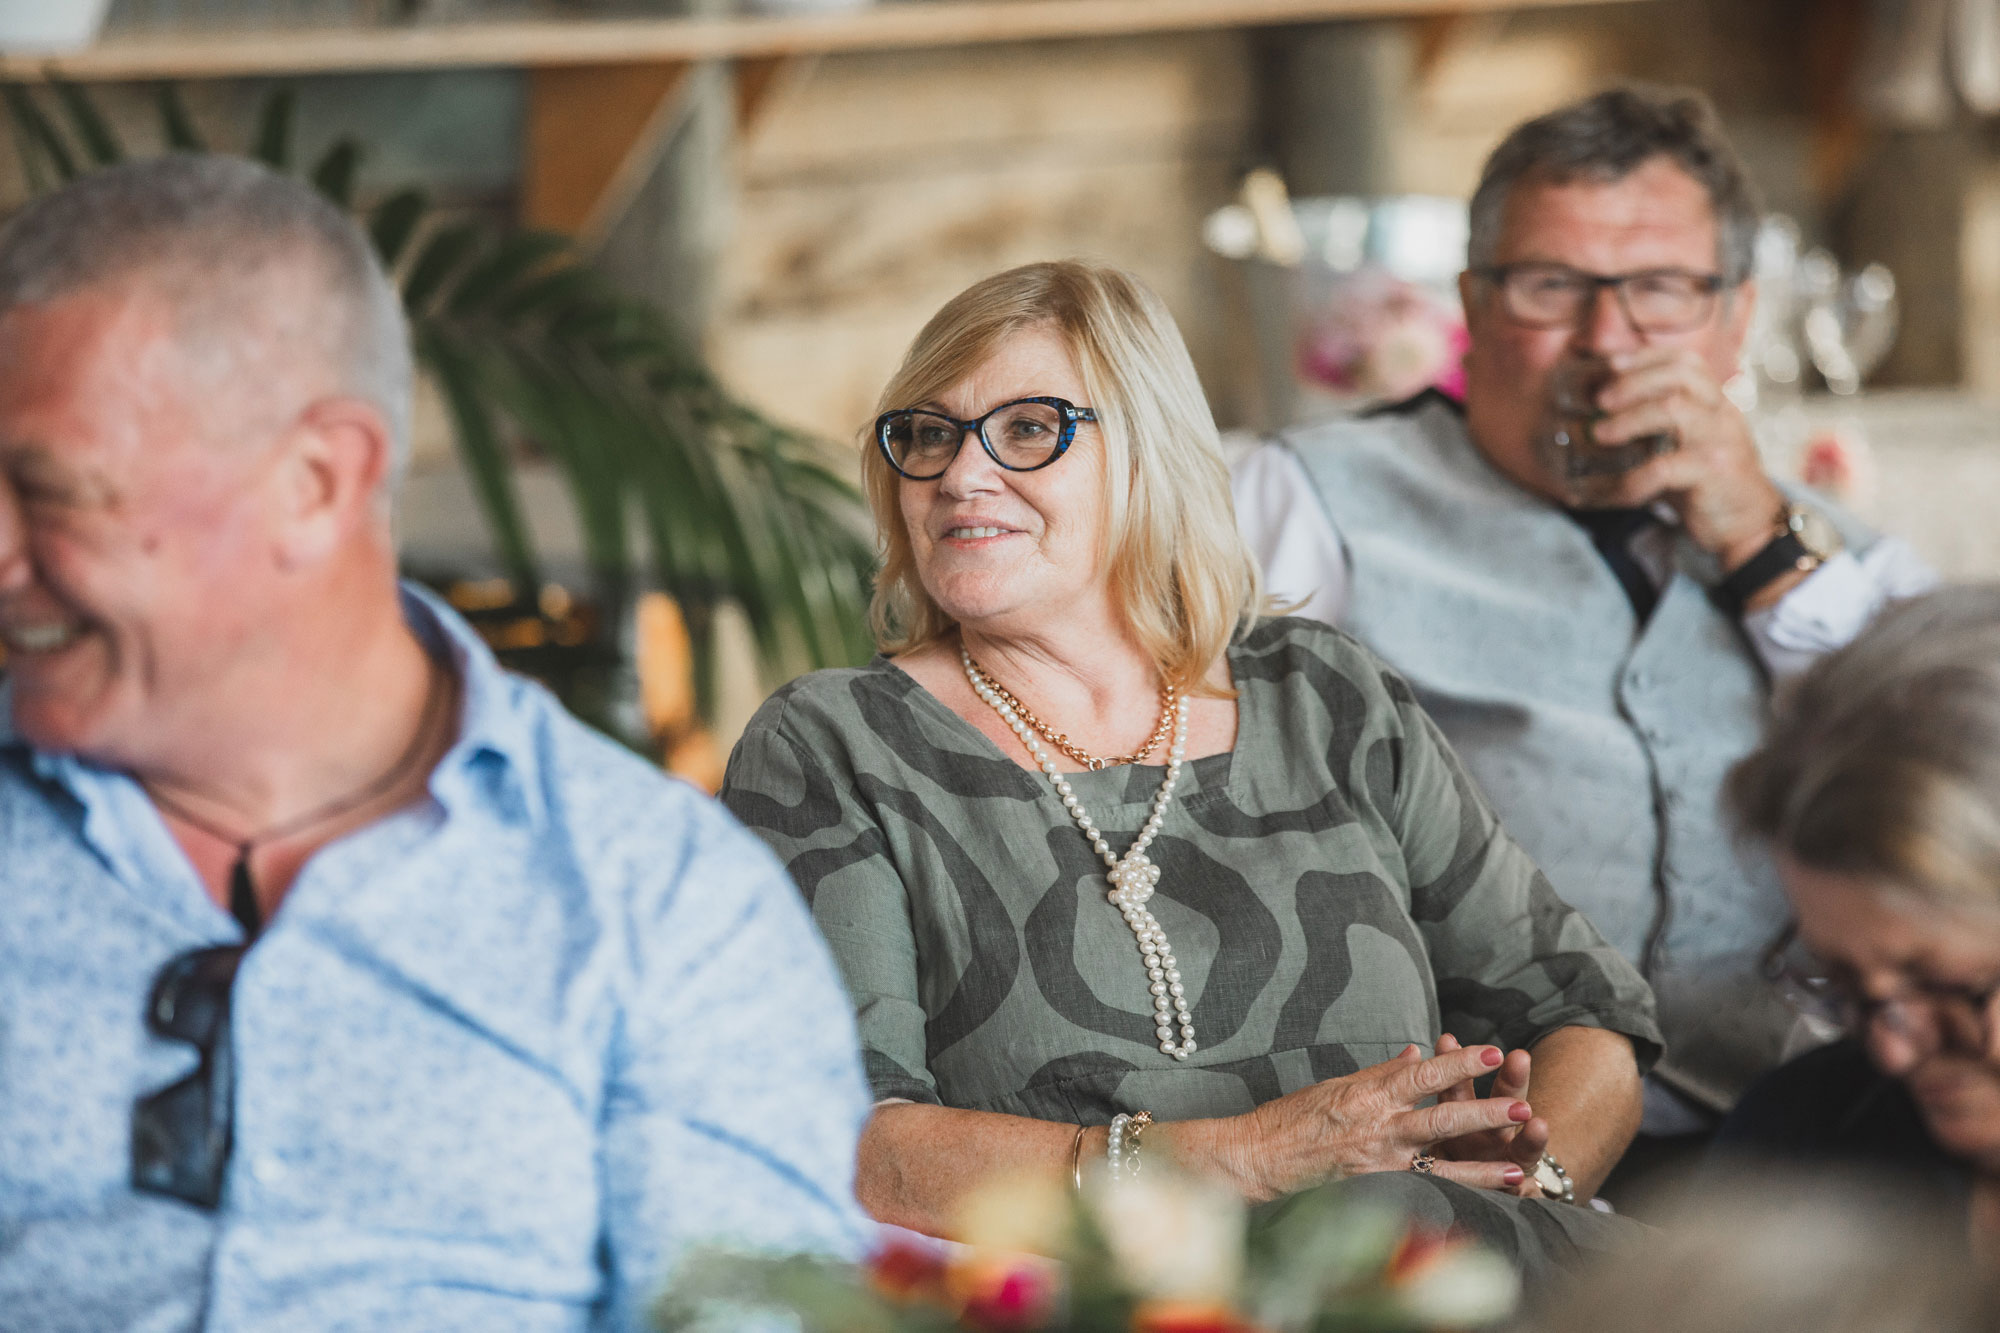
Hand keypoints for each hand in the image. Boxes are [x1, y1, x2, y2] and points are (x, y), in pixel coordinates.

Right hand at [1227, 1041, 1534, 1201]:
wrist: (1259, 1157)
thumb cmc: (1292, 1117)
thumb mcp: (1337, 1085)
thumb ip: (1382, 1073)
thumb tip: (1417, 1054)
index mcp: (1369, 1093)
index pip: (1422, 1074)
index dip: (1459, 1063)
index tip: (1492, 1053)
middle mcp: (1378, 1126)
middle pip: (1440, 1117)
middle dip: (1484, 1112)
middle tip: (1522, 1105)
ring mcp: (1379, 1160)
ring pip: (1439, 1160)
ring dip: (1481, 1164)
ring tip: (1517, 1167)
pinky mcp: (1375, 1188)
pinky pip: (1422, 1189)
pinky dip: (1453, 1194)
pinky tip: (1481, 1202)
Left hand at [1430, 1032, 1547, 1197]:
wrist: (1499, 1185)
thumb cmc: (1461, 1146)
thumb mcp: (1444, 1116)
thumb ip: (1432, 1086)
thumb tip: (1412, 1051)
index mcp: (1467, 1114)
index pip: (1460, 1085)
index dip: (1455, 1064)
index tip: (1447, 1039)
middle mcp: (1493, 1134)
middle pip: (1504, 1105)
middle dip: (1512, 1082)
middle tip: (1519, 1057)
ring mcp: (1506, 1163)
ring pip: (1522, 1148)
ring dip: (1531, 1138)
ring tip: (1539, 1124)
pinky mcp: (1513, 1191)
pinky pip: (1517, 1189)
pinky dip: (1520, 1184)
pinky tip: (1526, 1181)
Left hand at [1586, 346, 1783, 569]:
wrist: (1749, 524)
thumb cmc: (1705, 484)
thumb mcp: (1682, 446)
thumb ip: (1653, 427)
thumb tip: (1595, 418)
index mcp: (1715, 402)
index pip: (1686, 362)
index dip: (1645, 356)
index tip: (1609, 362)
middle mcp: (1721, 414)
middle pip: (1680, 374)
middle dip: (1633, 381)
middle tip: (1600, 400)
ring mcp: (1721, 440)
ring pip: (1674, 409)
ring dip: (1629, 419)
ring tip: (1600, 434)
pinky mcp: (1714, 473)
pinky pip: (1666, 468)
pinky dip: (1634, 478)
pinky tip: (1615, 489)